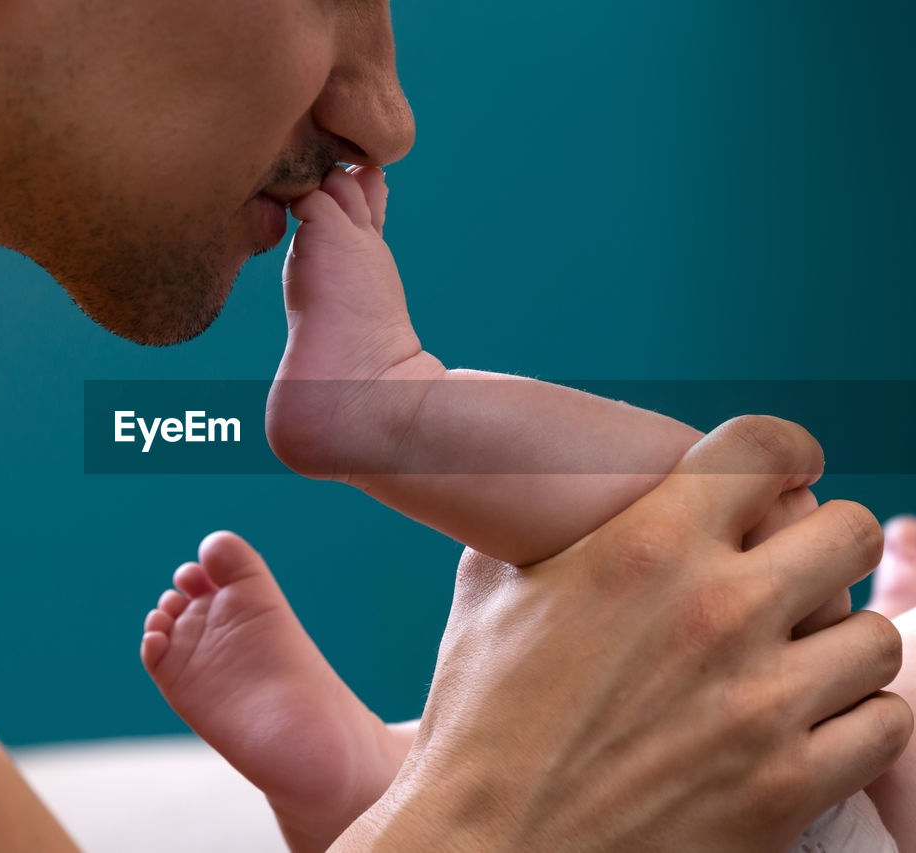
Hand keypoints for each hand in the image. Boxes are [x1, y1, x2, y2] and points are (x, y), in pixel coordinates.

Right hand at [334, 416, 910, 851]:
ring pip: (876, 636)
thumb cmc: (478, 719)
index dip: (785, 453)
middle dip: (821, 546)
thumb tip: (555, 489)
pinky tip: (806, 725)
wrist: (487, 848)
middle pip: (846, 530)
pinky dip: (853, 723)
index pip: (767, 448)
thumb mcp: (489, 593)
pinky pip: (884, 727)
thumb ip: (542, 526)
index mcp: (642, 548)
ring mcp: (760, 703)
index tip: (785, 477)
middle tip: (790, 574)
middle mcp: (714, 611)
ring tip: (797, 661)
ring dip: (838, 644)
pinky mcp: (787, 787)